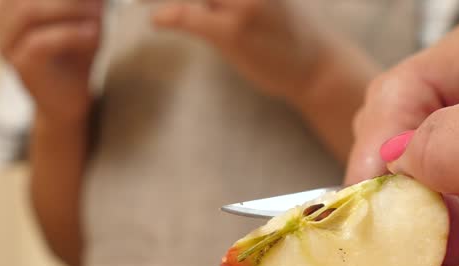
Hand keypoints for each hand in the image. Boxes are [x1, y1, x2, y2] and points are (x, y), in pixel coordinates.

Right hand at [0, 0, 102, 122]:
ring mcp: (5, 43)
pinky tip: (94, 33)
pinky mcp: (19, 65)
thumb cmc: (76, 54)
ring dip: (69, 9)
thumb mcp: (82, 17)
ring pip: (30, 12)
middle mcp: (1, 19)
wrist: (70, 100)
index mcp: (10, 4)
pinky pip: (40, 42)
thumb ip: (83, 0)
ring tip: (99, 14)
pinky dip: (70, 34)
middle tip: (98, 1)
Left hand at [152, 0, 368, 104]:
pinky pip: (190, 16)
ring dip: (175, 0)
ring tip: (154, 7)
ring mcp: (242, 4)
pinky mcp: (233, 31)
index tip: (182, 1)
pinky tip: (158, 19)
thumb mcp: (264, 1)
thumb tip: (202, 2)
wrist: (318, 66)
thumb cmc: (289, 34)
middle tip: (140, 0)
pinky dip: (170, 16)